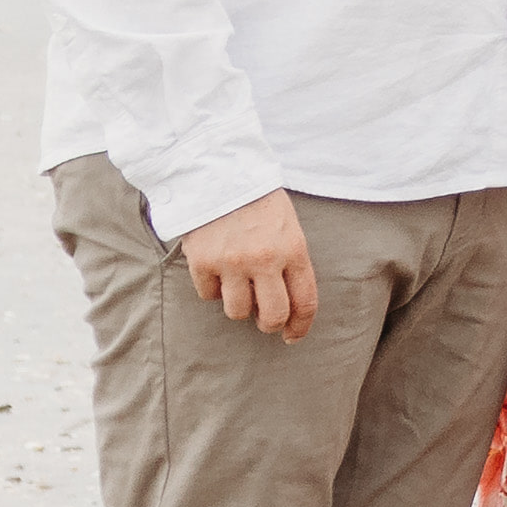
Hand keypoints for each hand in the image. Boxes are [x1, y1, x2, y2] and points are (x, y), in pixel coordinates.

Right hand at [177, 191, 323, 337]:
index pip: (305, 301)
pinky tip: (215, 269)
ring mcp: (232, 262)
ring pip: (237, 311)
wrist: (217, 171)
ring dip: (238, 305)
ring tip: (237, 285)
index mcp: (293, 249)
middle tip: (264, 320)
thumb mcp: (287, 225)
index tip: (293, 335)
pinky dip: (212, 288)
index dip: (300, 325)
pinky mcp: (202, 262)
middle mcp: (265, 259)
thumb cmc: (257, 200)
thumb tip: (287, 303)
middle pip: (273, 316)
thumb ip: (290, 261)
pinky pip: (209, 295)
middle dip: (270, 324)